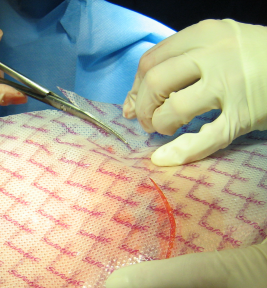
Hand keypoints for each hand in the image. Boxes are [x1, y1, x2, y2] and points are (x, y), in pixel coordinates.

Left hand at [123, 19, 266, 165]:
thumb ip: (178, 65)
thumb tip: (129, 104)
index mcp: (206, 34)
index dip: (135, 87)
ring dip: (159, 125)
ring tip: (165, 128)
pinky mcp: (244, 116)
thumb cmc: (254, 57)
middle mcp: (216, 56)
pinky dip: (178, 153)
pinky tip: (164, 158)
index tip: (135, 103)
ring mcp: (231, 87)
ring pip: (174, 110)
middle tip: (148, 120)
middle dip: (143, 107)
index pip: (151, 60)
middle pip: (156, 83)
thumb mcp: (218, 45)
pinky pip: (204, 140)